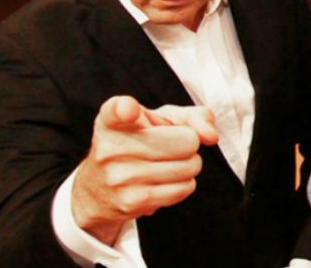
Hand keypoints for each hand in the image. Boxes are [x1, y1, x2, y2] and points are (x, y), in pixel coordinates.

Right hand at [71, 96, 218, 243]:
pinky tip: (165, 180)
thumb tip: (210, 136)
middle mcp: (111, 147)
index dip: (127, 109)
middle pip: (186, 142)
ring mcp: (120, 177)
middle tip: (171, 147)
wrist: (99, 189)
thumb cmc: (138, 144)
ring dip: (189, 165)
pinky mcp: (131, 201)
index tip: (130, 112)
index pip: (118, 110)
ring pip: (189, 167)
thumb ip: (193, 117)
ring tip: (167, 164)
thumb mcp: (160, 119)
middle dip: (188, 144)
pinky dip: (184, 183)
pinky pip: (184, 188)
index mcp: (111, 120)